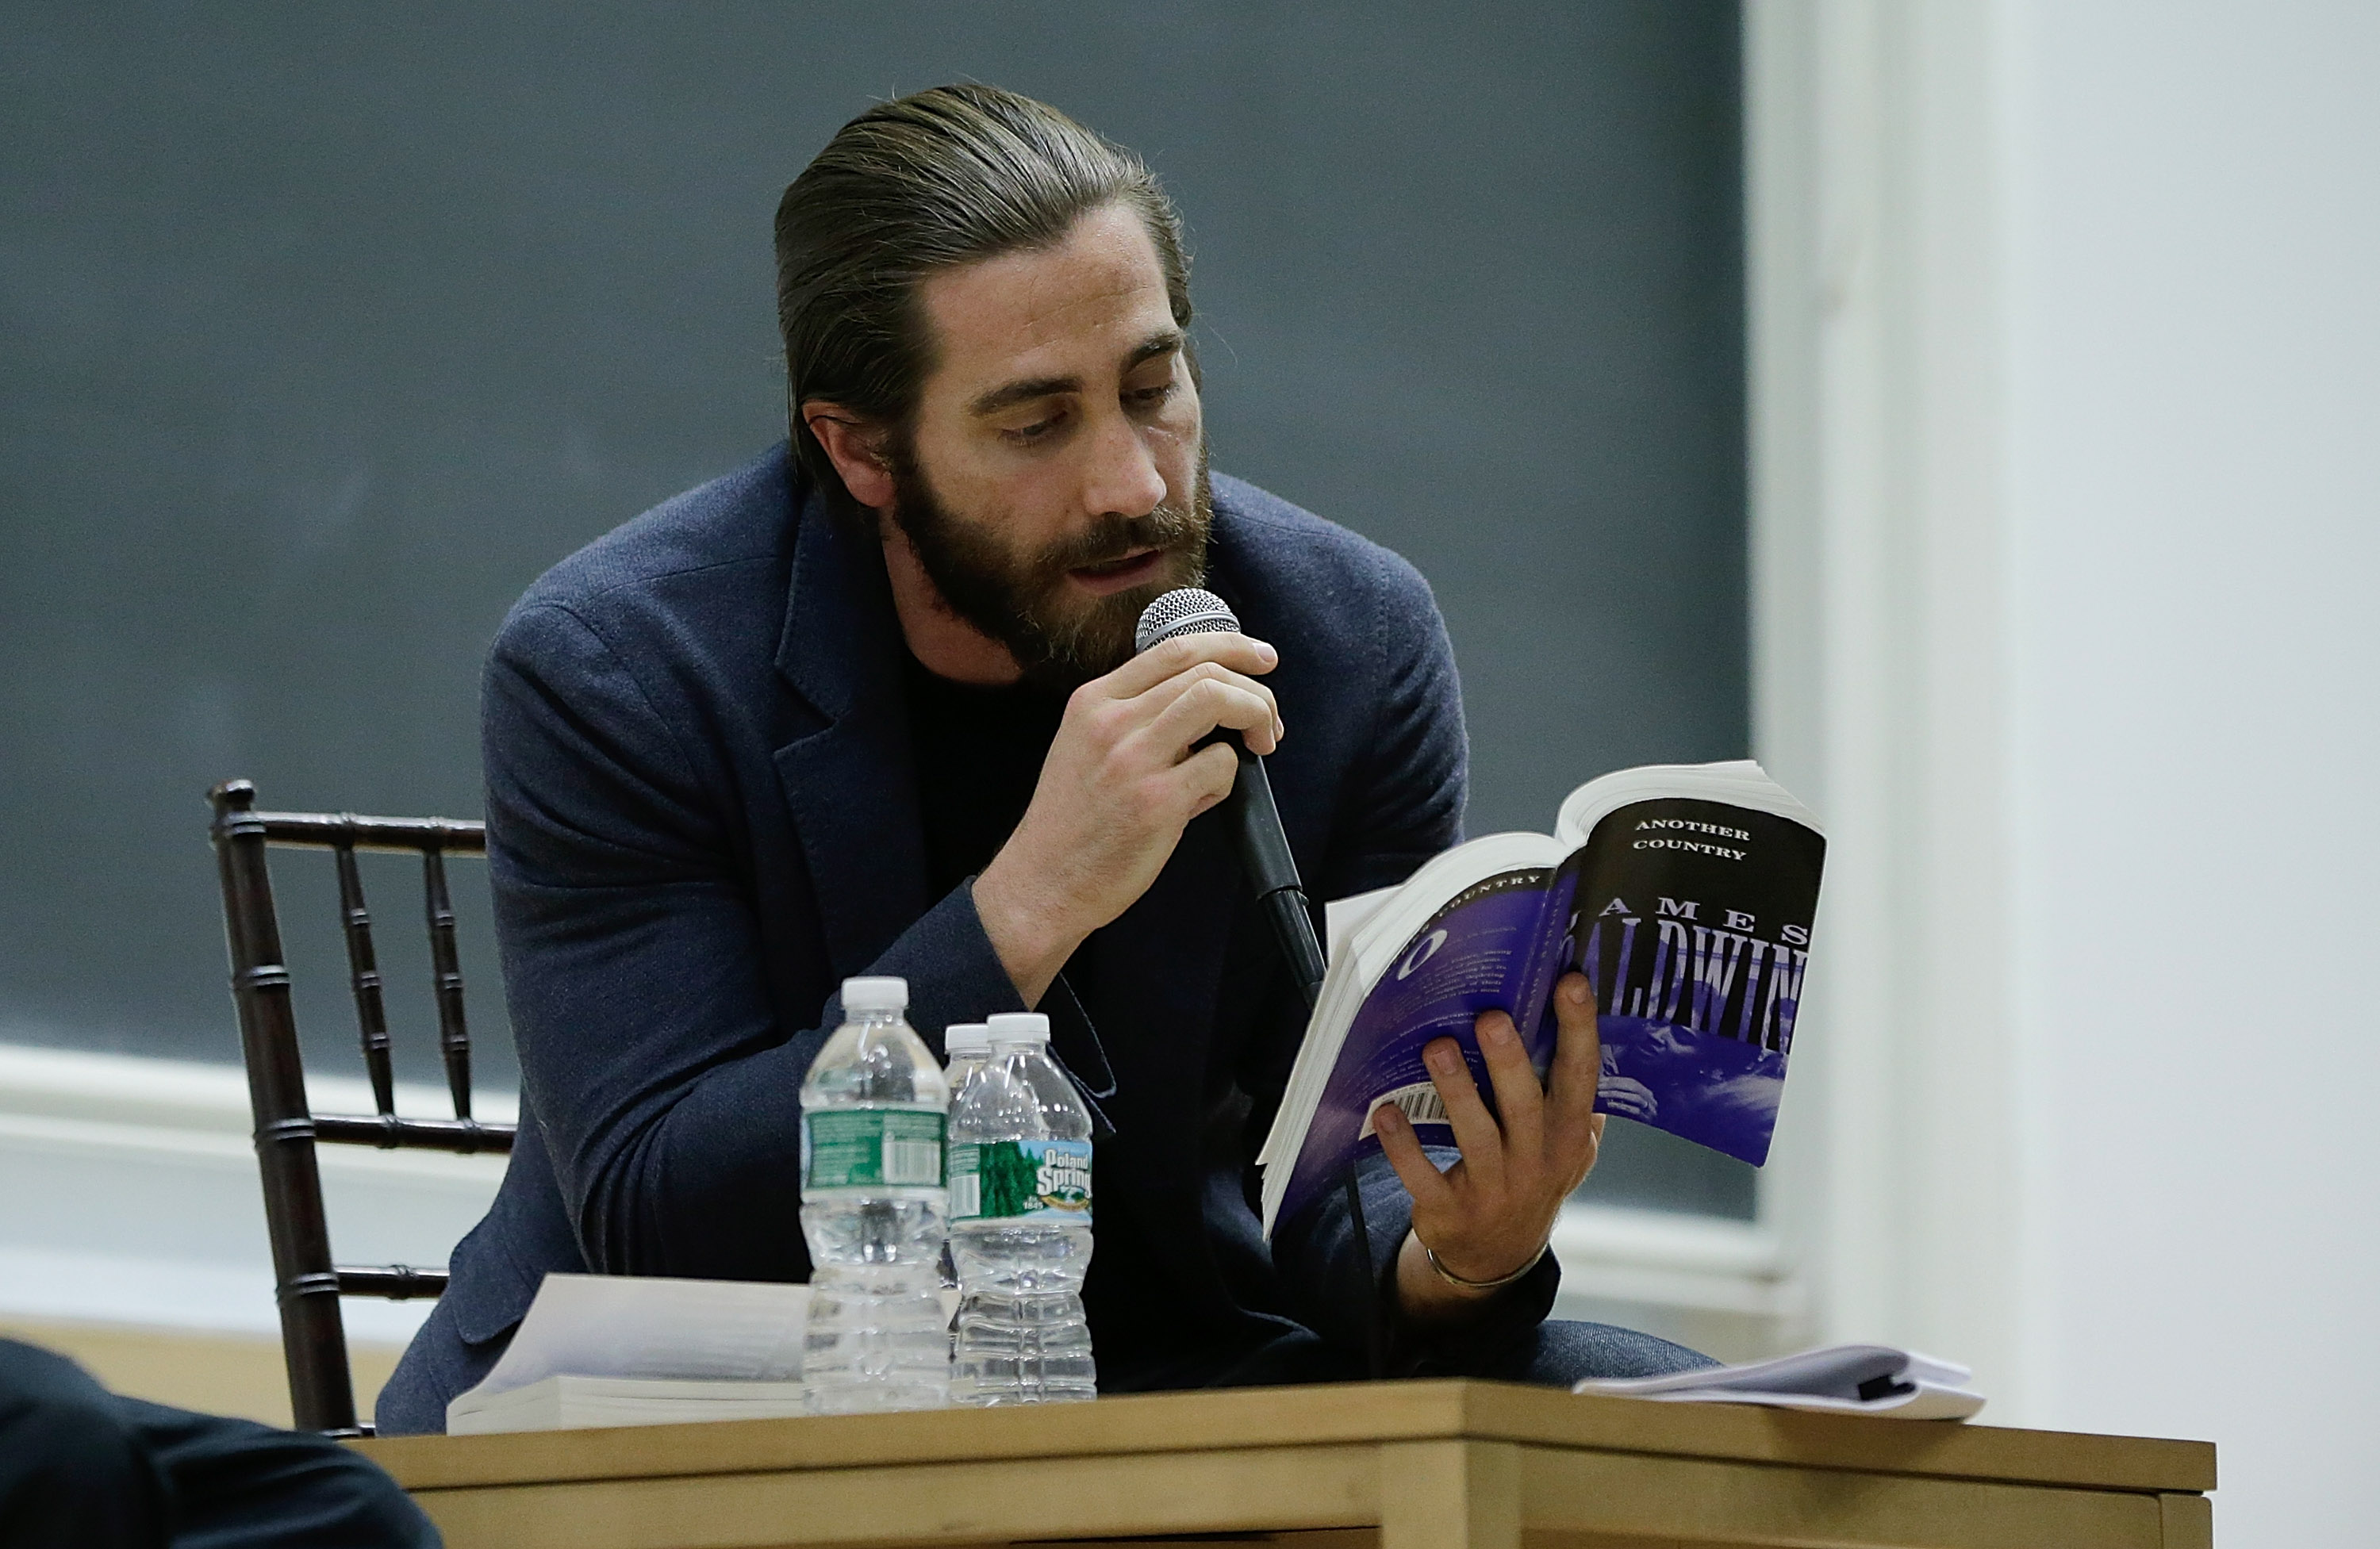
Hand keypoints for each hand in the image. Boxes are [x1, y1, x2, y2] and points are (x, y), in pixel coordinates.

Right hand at [974, 631, 1284, 1004]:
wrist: (1043, 882)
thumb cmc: (1072, 821)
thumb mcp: (1085, 745)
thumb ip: (1134, 715)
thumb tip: (1207, 698)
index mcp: (1094, 701)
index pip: (1175, 649)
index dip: (1229, 646)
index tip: (1260, 658)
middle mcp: (1111, 721)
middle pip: (1205, 671)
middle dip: (1255, 689)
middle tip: (1269, 720)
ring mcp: (1133, 759)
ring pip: (1218, 701)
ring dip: (1257, 716)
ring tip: (1262, 743)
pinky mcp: (1156, 802)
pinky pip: (1221, 765)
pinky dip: (1229, 777)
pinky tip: (1205, 798)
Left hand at [1374, 973, 1606, 1323]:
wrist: (1499, 1254)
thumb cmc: (1534, 1172)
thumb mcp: (1571, 1142)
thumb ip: (1575, 1090)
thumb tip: (1571, 1013)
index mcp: (1569, 1133)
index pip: (1580, 1077)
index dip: (1578, 1030)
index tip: (1569, 982)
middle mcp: (1536, 1159)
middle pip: (1525, 1104)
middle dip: (1508, 1061)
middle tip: (1491, 1016)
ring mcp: (1494, 1187)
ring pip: (1476, 1136)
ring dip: (1456, 1091)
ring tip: (1436, 1047)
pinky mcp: (1450, 1209)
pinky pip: (1424, 1176)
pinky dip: (1403, 1146)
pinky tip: (1385, 1112)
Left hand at [1597, 1075, 1657, 1123]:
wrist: (1642, 1141)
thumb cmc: (1630, 1122)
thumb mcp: (1627, 1106)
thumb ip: (1620, 1095)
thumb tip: (1603, 1081)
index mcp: (1647, 1094)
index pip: (1631, 1082)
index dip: (1614, 1079)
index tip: (1599, 1079)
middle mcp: (1651, 1101)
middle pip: (1634, 1087)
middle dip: (1614, 1084)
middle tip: (1598, 1085)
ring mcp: (1651, 1111)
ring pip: (1635, 1098)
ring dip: (1615, 1094)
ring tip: (1601, 1093)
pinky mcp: (1647, 1121)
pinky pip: (1635, 1111)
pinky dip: (1621, 1106)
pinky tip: (1609, 1104)